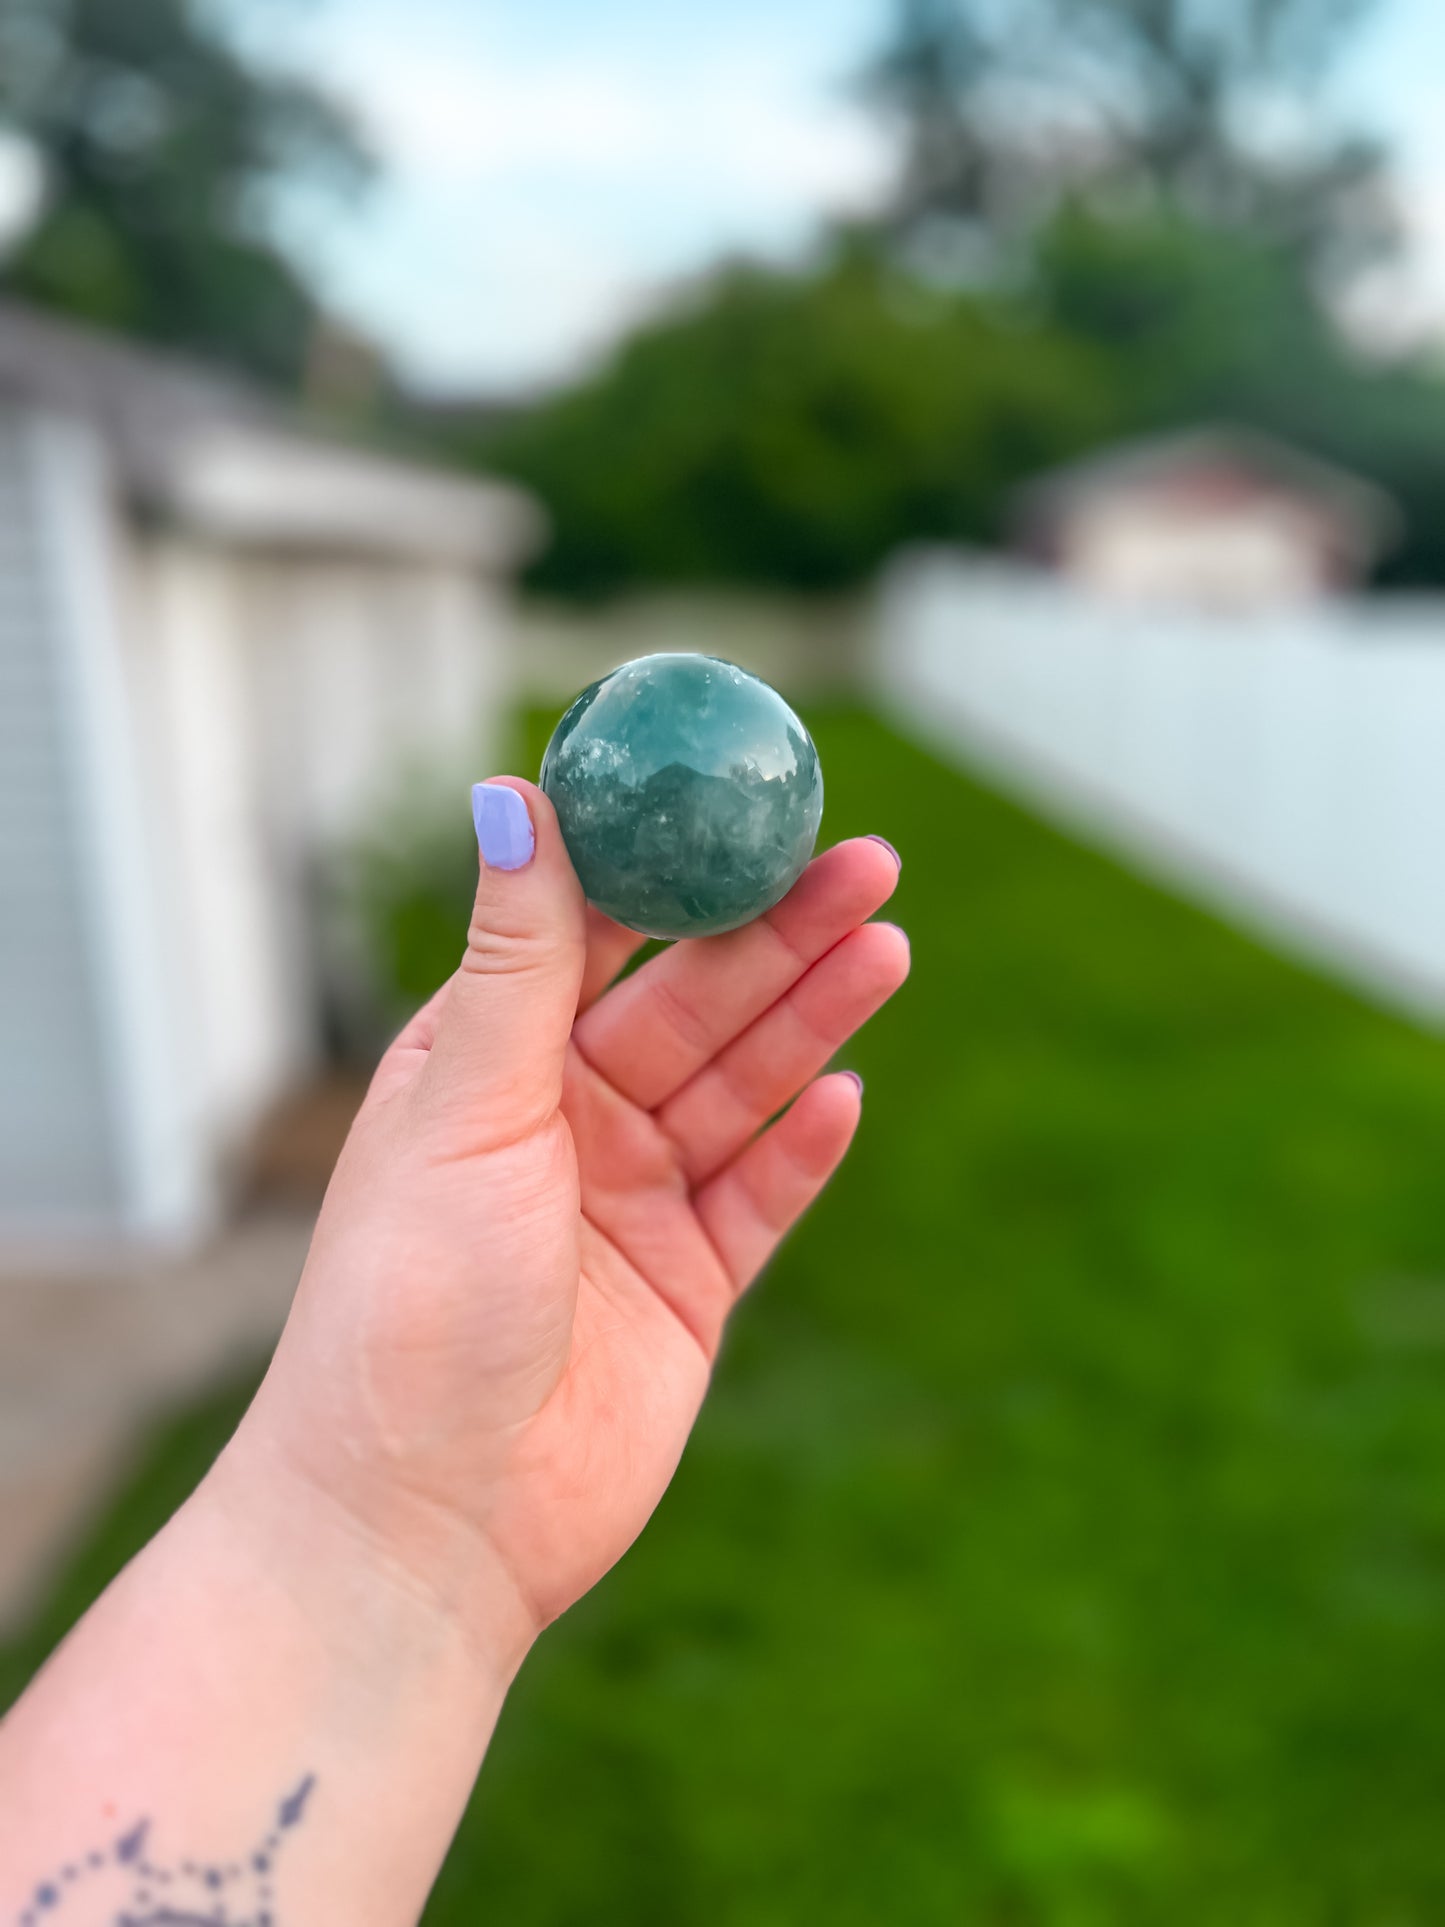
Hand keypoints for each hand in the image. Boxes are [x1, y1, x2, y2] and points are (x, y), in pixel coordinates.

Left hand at [236, 780, 907, 1657]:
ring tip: (888, 945)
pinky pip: (760, 1199)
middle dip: (779, 936)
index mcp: (489, 1061)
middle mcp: (564, 1121)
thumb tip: (515, 793)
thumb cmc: (407, 1302)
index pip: (597, 934)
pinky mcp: (687, 1290)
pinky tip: (845, 1094)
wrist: (422, 1520)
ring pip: (742, 1090)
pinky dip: (802, 1148)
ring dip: (813, 1021)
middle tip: (867, 863)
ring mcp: (631, 1205)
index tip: (747, 802)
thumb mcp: (467, 1102)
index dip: (676, 867)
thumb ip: (518, 957)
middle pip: (694, 1004)